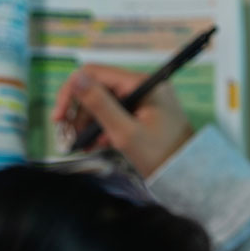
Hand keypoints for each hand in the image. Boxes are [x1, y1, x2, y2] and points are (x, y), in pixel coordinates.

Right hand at [52, 64, 192, 176]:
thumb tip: (76, 78)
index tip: (60, 118)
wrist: (189, 176)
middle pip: (97, 89)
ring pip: (104, 103)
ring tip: (83, 145)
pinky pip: (115, 114)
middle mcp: (142, 86)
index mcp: (141, 84)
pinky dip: (102, 128)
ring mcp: (143, 100)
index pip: (94, 74)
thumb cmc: (161, 156)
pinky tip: (97, 145)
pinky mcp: (143, 114)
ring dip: (89, 123)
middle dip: (80, 112)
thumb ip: (99, 104)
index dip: (72, 93)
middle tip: (69, 136)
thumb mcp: (125, 133)